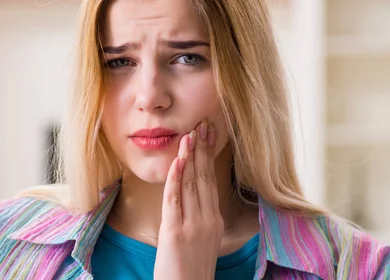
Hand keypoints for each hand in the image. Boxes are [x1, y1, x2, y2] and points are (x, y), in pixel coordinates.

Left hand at [154, 120, 222, 279]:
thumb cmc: (192, 271)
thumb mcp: (203, 241)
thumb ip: (199, 218)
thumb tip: (192, 197)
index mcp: (214, 221)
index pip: (211, 181)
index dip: (208, 157)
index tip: (208, 136)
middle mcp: (207, 220)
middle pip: (204, 177)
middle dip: (202, 149)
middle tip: (201, 125)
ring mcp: (192, 226)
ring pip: (191, 184)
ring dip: (189, 157)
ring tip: (189, 135)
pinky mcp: (175, 233)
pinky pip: (175, 199)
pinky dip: (176, 178)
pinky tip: (177, 162)